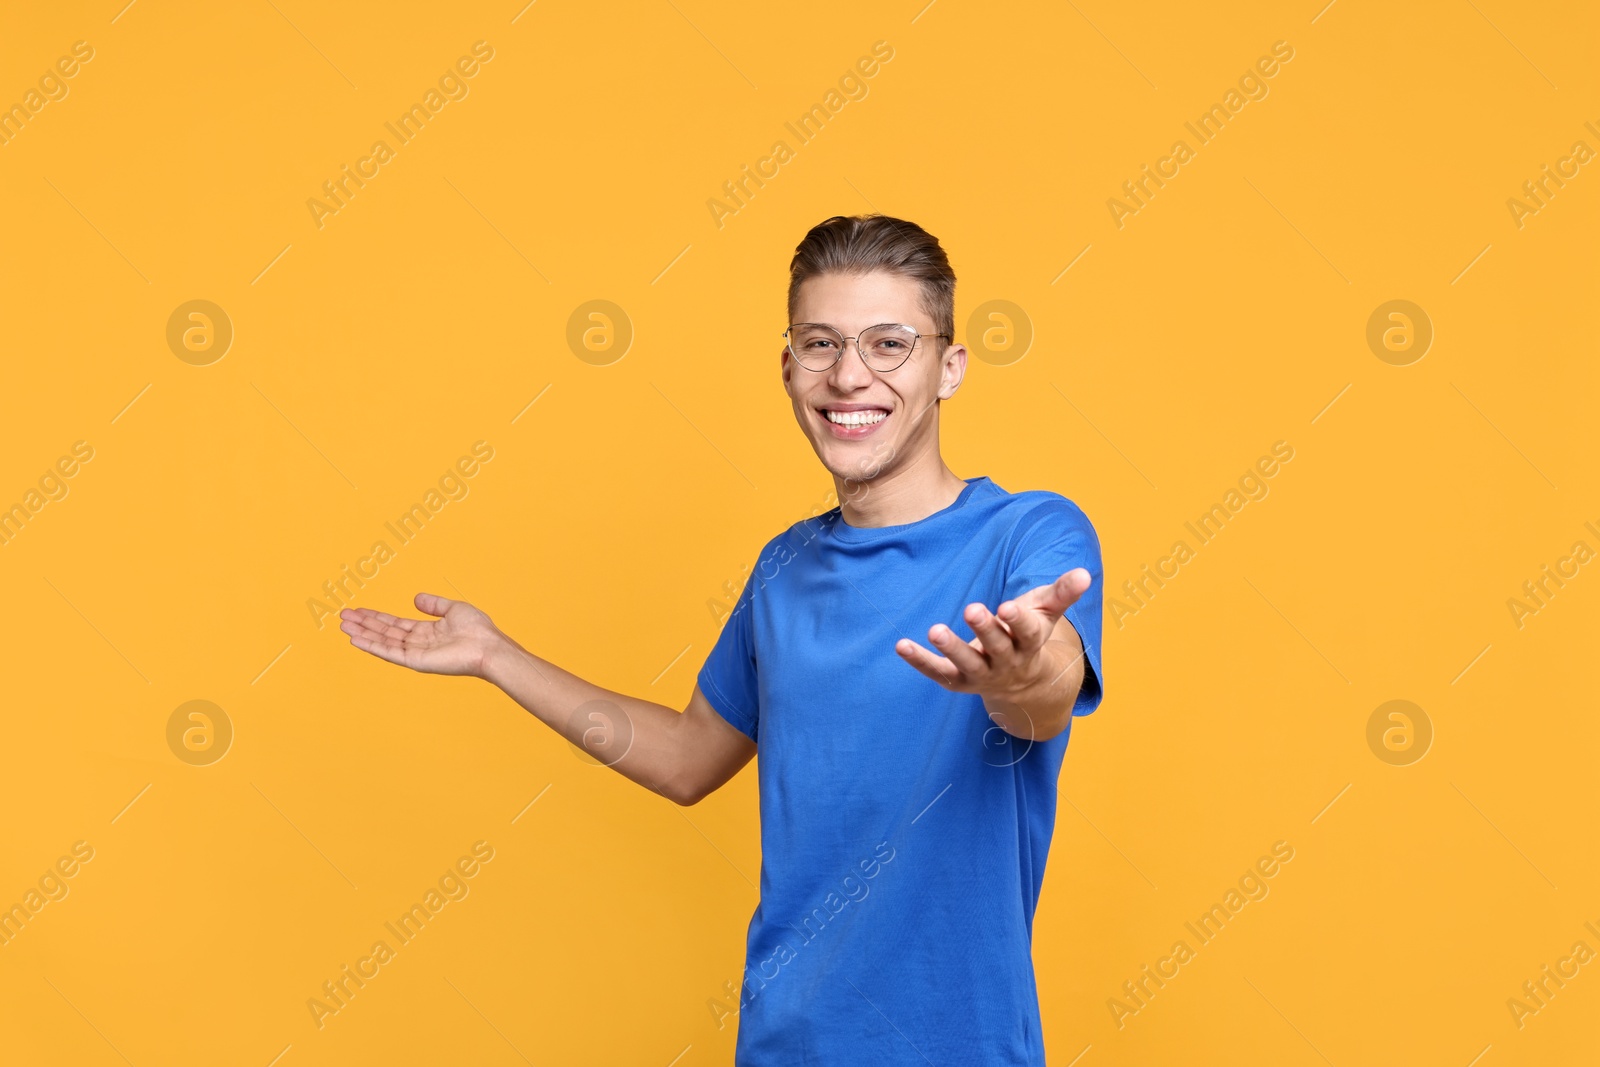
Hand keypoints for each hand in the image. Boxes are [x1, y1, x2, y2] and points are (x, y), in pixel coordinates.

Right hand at [339, 593, 500, 676]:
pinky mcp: (415, 661)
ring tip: (343, 625)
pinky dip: (371, 646)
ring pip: (383, 641)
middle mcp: (418, 643)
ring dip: (362, 633)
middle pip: (385, 632)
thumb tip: (415, 598)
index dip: (377, 617)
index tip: (359, 610)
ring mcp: (415, 653)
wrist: (488, 646)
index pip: (395, 624)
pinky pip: (389, 652)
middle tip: (343, 615)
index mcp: (427, 631)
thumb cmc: (478, 630)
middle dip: (364, 623)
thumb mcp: (453, 609)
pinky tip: (356, 639)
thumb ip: (433, 604)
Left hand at [895, 569, 1090, 703]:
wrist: (1023, 683)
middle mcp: (1007, 662)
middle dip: (985, 630)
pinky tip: (901, 646)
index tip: (1008, 606)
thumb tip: (1084, 573)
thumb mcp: (1047, 612)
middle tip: (971, 609)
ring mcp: (982, 674)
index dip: (1018, 620)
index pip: (1027, 633)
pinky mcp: (959, 681)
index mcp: (1029, 643)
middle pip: (997, 647)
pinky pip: (939, 672)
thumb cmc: (1030, 634)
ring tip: (934, 629)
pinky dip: (920, 661)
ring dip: (951, 647)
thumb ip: (1062, 593)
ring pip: (967, 664)